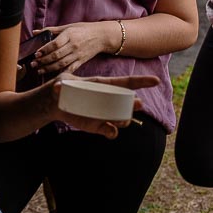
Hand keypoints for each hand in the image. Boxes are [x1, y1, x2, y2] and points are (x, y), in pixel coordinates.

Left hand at [31, 22, 118, 74]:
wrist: (102, 36)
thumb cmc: (84, 29)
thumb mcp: (68, 26)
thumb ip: (51, 30)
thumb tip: (35, 32)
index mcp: (69, 35)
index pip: (55, 44)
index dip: (44, 49)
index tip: (36, 53)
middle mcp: (73, 45)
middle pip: (56, 55)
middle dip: (43, 60)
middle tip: (33, 64)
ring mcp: (77, 54)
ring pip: (61, 63)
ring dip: (49, 68)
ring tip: (39, 71)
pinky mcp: (81, 61)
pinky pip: (70, 68)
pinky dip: (62, 73)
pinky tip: (53, 75)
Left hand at [41, 74, 158, 138]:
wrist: (56, 104)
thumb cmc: (62, 88)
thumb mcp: (62, 82)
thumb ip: (62, 84)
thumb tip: (58, 87)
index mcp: (103, 86)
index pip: (126, 83)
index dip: (141, 81)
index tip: (156, 81)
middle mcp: (108, 100)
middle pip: (128, 103)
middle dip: (135, 104)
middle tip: (136, 104)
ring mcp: (105, 113)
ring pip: (122, 118)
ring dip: (124, 119)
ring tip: (118, 119)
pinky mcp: (98, 125)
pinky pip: (111, 131)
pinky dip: (112, 132)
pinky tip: (109, 131)